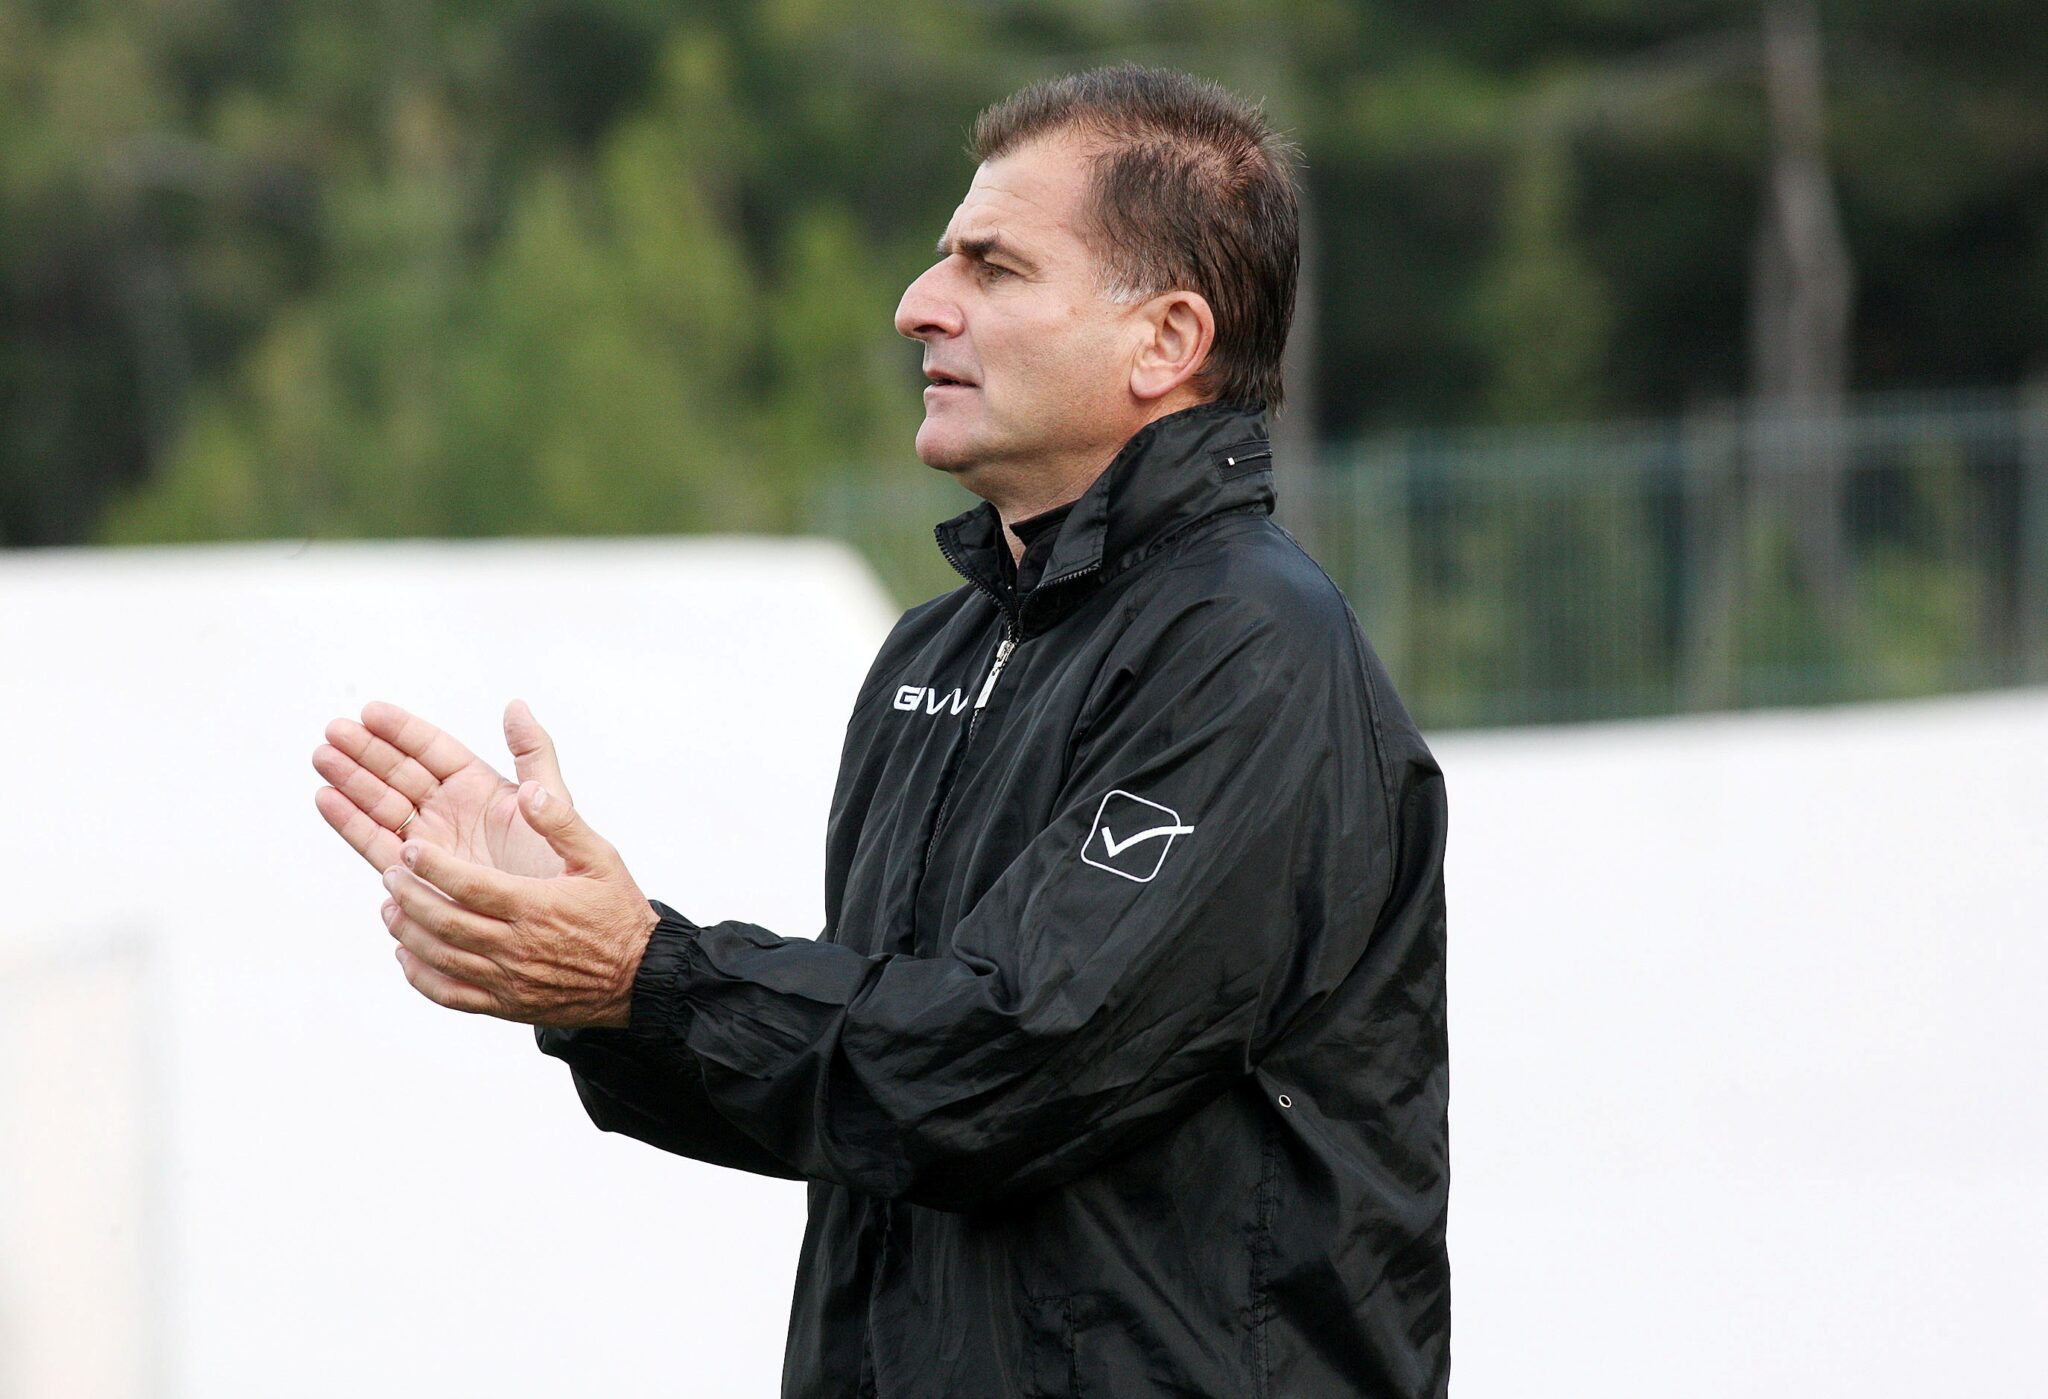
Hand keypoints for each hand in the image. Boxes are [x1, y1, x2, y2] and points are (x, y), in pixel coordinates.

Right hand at [313, 699, 568, 880]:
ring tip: (321, 758)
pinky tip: (327, 799)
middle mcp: (449, 811)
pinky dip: (352, 823)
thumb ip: (533, 753)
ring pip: (382, 804)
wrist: (556, 925)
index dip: (402, 731)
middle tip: (333, 731)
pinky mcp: (415, 875)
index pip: (432, 751)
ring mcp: (429, 842)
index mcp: (479, 787)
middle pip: (399, 773)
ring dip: (351, 781)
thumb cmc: (560, 862)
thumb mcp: (552, 799)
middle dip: (366, 752)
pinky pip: (378, 844)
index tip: (370, 712)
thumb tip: (516, 706)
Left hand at [379, 781, 659, 1026]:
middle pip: (446, 921)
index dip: (433, 867)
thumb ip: (561, 822)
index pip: (469, 885)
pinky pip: (451, 995)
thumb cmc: (617, 913)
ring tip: (389, 906)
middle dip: (410, 895)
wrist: (638, 978)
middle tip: (391, 873)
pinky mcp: (505, 1005)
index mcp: (536, 906)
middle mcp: (517, 946)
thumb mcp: (600, 857)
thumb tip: (530, 792)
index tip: (410, 850)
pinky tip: (407, 954)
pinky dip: (420, 977)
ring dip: (407, 931)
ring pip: (441, 958)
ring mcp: (508, 980)